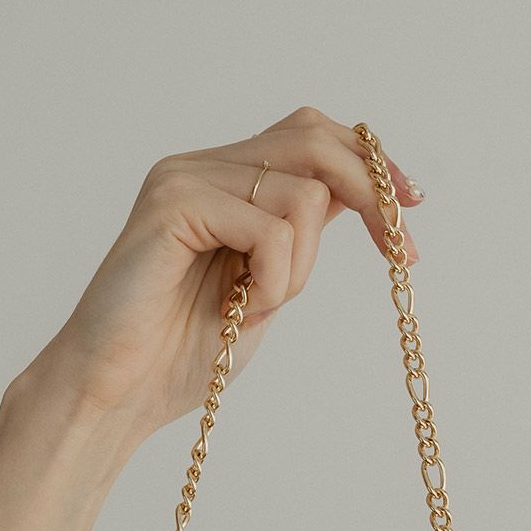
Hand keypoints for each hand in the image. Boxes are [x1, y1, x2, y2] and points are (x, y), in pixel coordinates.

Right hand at [15, 106, 424, 443]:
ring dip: (305, 266)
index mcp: (224, 180)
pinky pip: (269, 229)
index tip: (414, 204)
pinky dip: (277, 278)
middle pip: (313, 136)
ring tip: (264, 305)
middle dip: (371, 191)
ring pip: (302, 193)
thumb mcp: (267, 285)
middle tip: (402, 251)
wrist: (116, 394)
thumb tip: (366, 195)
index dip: (369, 163)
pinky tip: (245, 306)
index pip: (311, 135)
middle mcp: (202, 166)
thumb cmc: (183, 354)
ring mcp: (183, 179)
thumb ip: (299, 236)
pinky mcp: (171, 205)